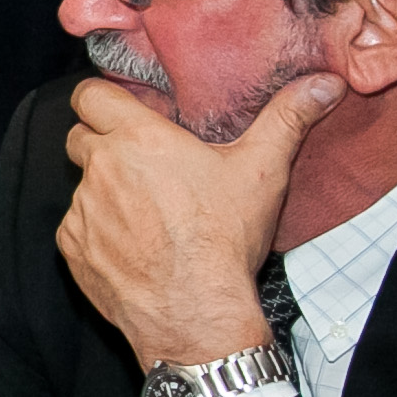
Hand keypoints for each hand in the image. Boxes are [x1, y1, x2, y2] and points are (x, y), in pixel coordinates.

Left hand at [55, 72, 341, 366]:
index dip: (102, 99)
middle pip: (81, 136)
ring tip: (148, 211)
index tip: (122, 109)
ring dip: (105, 190)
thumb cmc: (225, 239)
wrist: (196, 312)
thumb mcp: (263, 170)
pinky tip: (135, 244)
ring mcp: (81, 210)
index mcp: (137, 139)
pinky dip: (98, 230)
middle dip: (104, 142)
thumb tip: (324, 83)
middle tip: (144, 162)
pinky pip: (77, 226)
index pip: (89, 95)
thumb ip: (287, 119)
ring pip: (82, 185)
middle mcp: (100, 168)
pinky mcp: (72, 248)